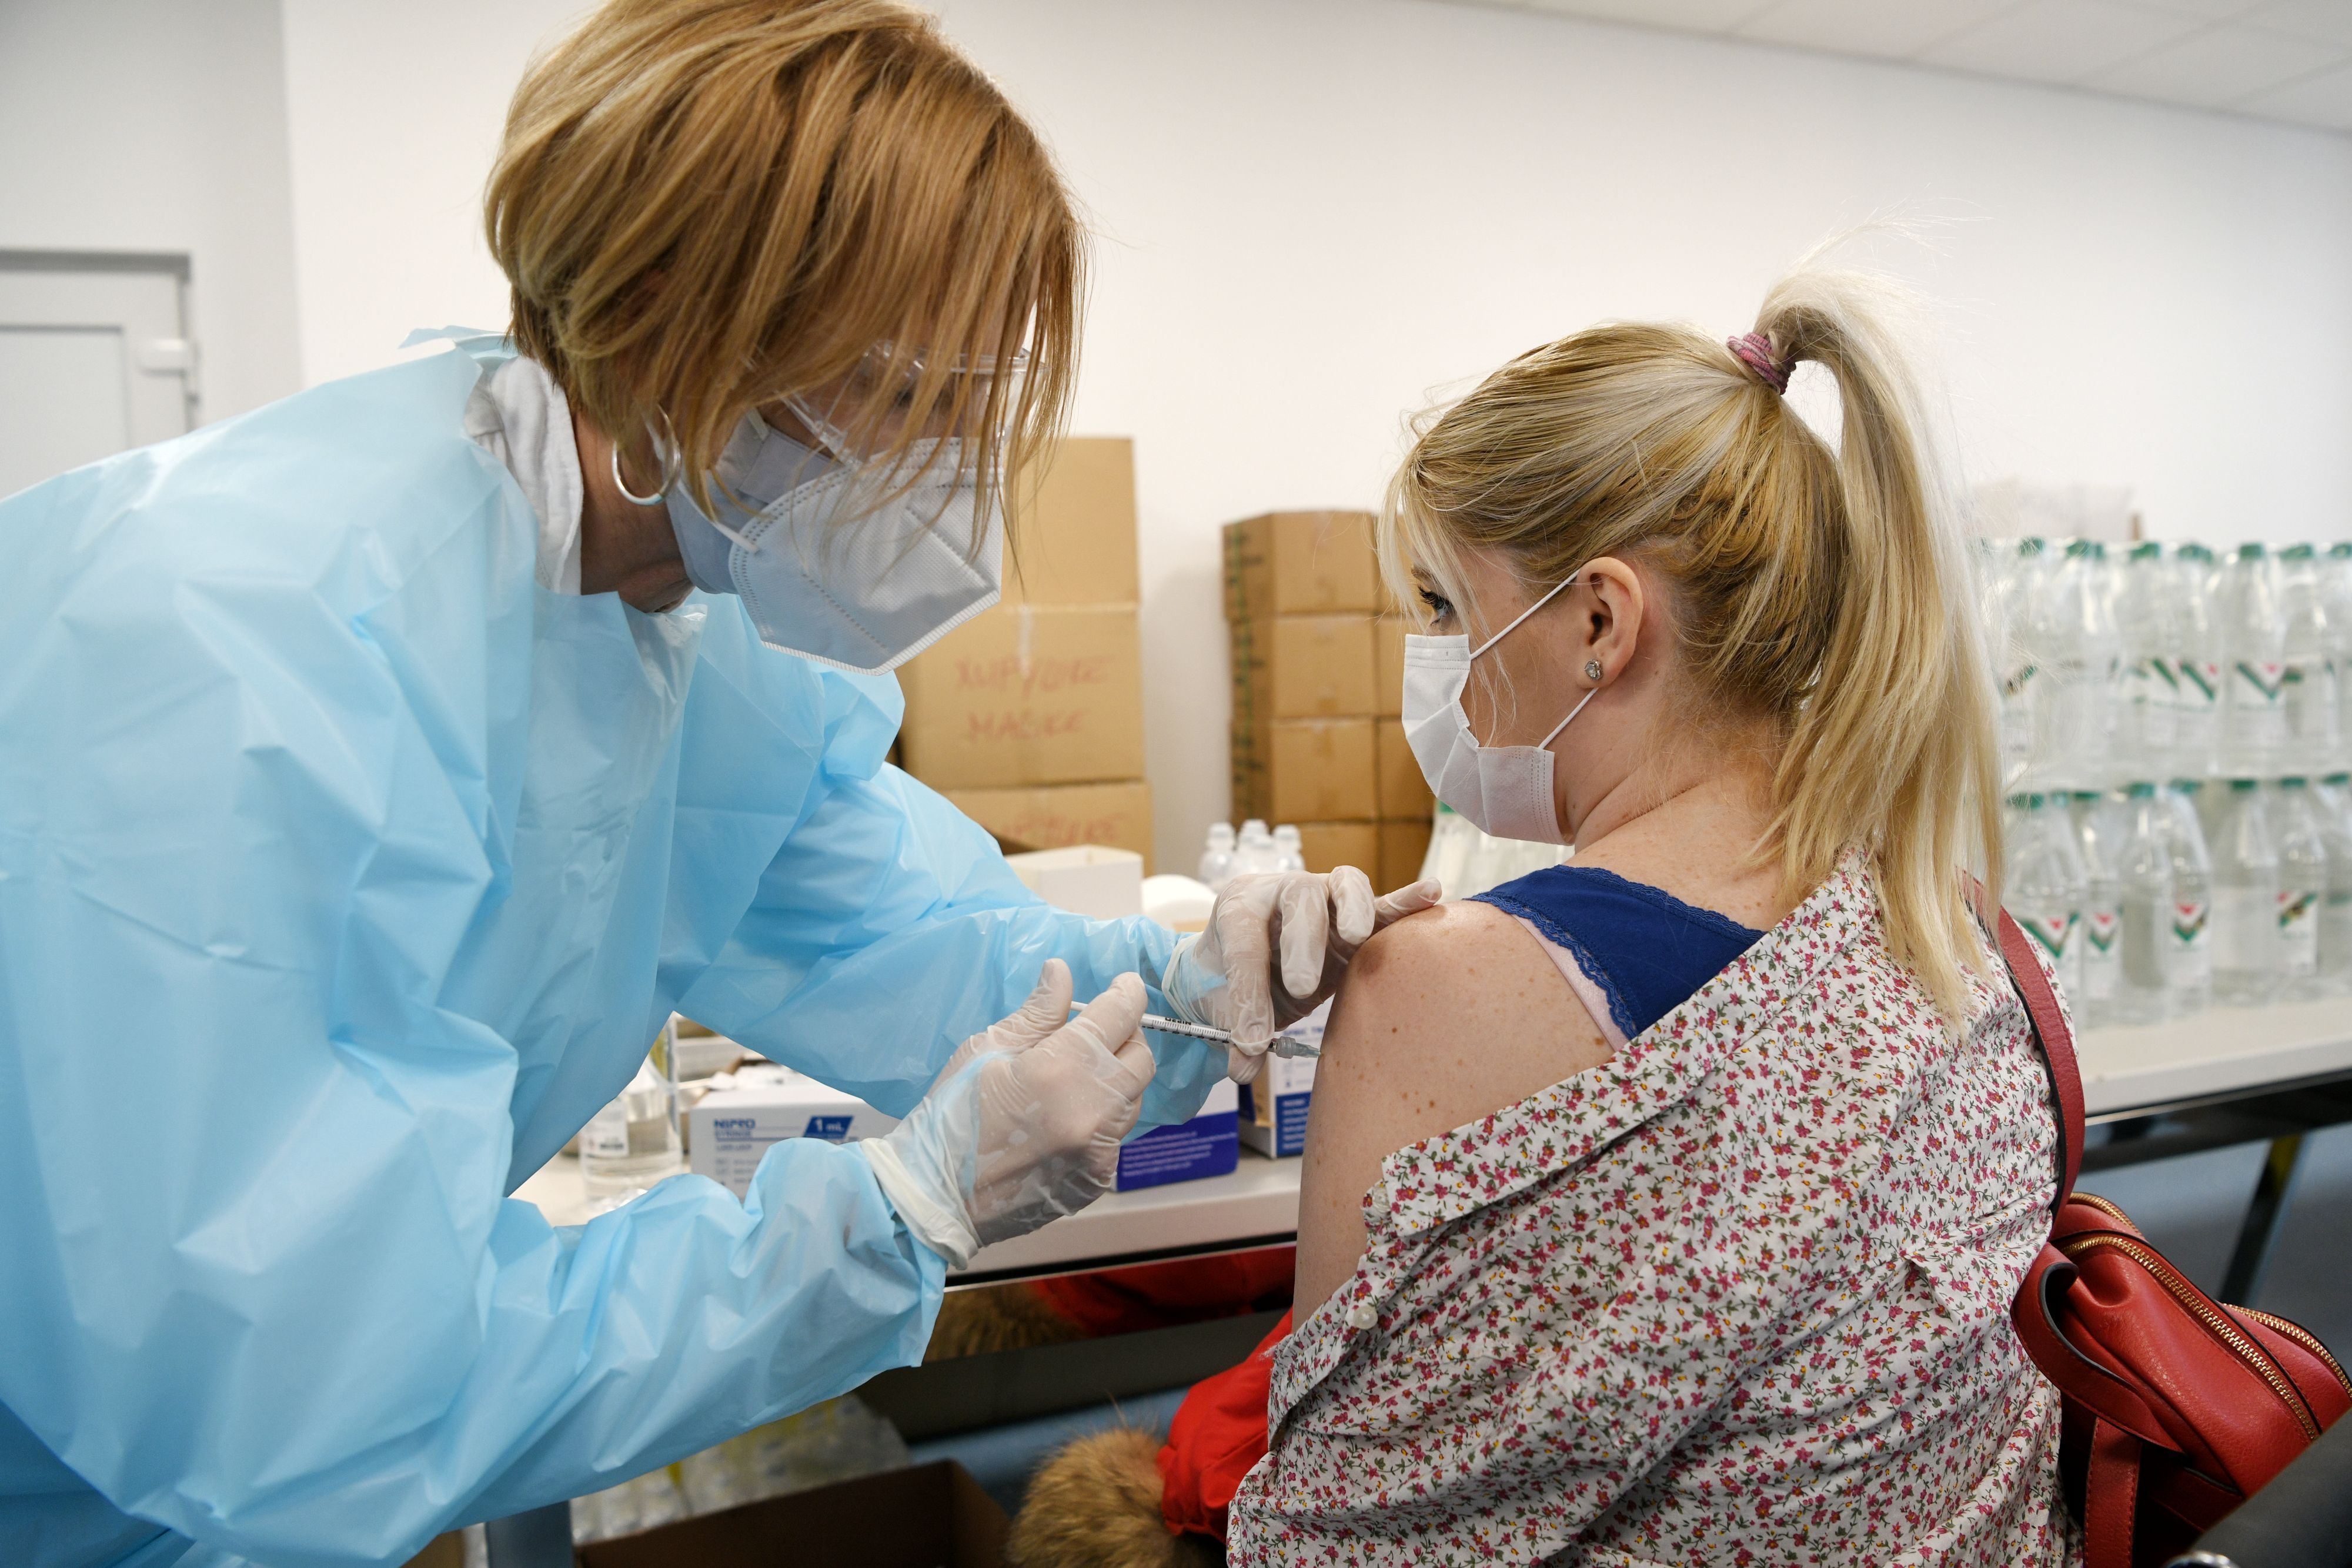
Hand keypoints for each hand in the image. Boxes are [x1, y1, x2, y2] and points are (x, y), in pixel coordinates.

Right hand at [857, 960, 1155, 1267]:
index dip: (1126, 993)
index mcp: (1063, 1068)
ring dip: (1115, 1079)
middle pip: (1141, 1059)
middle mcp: (1094, 1109)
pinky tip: (1065, 1120)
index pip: (1119, 1016)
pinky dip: (1099, 1120)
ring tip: (1078, 1075)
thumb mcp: (985, 1051)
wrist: (937, 1198)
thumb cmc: (952, 1115)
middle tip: (1101, 1029)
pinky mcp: (1096, 1179)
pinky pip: (1114, 1138)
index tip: (1123, 985)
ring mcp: (1099, 1150)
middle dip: (1127, 1036)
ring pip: (1132, 1100)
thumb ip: (1036, 1013)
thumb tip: (1062, 971)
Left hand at [1161, 869, 1441, 1081]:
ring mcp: (1325, 898)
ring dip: (1353, 909)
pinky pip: (1384, 905)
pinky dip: (1406, 900)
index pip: (1243, 943)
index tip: (1252, 1041)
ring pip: (1344, 885)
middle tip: (1300, 987)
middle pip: (1298, 897)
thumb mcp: (1220, 1005)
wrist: (1249, 960)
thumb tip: (1244, 1070)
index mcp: (1240, 906)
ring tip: (1356, 935)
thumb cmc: (1230, 978)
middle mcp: (1283, 890)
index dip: (1248, 994)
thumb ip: (1231, 1034)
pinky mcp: (1358, 917)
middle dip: (1301, 943)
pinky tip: (1431, 893)